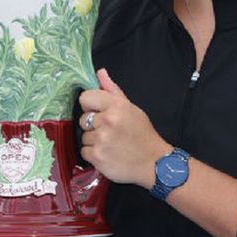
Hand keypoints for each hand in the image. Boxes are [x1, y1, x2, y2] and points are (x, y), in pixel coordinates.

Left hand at [78, 68, 170, 188]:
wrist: (154, 163)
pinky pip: (84, 151)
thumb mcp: (132, 109)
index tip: (99, 113)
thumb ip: (113, 90)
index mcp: (116, 106)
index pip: (86, 98)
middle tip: (110, 132)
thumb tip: (100, 73)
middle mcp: (108, 121)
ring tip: (111, 144)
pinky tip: (107, 154)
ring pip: (83, 137)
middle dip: (94, 126)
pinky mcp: (97, 157)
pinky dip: (93, 154)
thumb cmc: (142, 134)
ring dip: (94, 141)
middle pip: (83, 119)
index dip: (90, 106)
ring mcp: (101, 140)